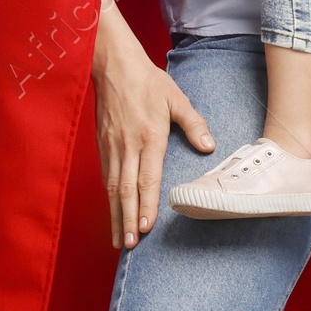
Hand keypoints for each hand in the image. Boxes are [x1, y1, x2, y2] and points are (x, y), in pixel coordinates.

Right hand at [92, 0, 213, 248]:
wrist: (113, 65)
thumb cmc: (147, 81)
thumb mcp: (176, 99)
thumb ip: (193, 124)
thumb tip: (209, 147)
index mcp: (149, 136)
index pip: (147, 178)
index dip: (146, 205)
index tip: (146, 228)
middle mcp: (128, 146)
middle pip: (126, 190)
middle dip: (127, 220)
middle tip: (129, 245)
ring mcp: (112, 146)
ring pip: (113, 188)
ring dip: (115, 215)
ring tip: (119, 239)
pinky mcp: (102, 144)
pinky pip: (105, 176)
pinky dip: (109, 198)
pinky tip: (113, 211)